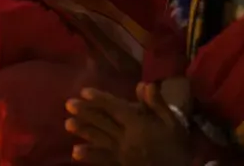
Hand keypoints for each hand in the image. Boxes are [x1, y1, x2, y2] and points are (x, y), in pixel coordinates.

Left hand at [66, 83, 192, 165]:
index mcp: (138, 124)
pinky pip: (102, 160)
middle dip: (85, 113)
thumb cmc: (176, 146)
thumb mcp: (173, 122)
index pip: (114, 108)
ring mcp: (122, 154)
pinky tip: (75, 152)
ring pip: (99, 139)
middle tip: (68, 104)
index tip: (84, 91)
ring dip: (83, 131)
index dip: (99, 99)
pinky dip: (89, 155)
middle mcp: (126, 138)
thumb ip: (157, 104)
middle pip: (102, 122)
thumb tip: (144, 84)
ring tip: (67, 124)